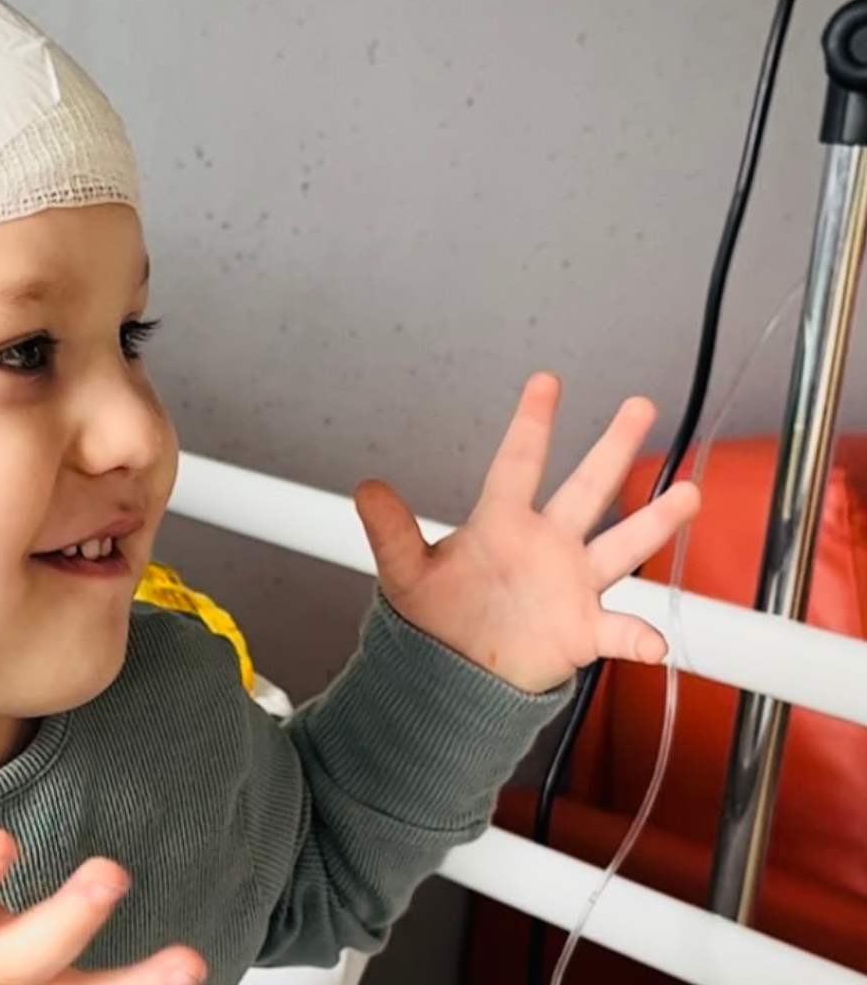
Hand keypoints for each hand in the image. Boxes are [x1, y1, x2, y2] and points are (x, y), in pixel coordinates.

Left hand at [354, 372, 700, 693]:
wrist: (454, 674)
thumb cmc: (435, 617)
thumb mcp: (404, 574)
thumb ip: (390, 532)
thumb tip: (366, 488)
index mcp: (501, 523)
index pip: (518, 463)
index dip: (532, 423)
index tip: (547, 380)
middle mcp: (546, 544)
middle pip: (587, 488)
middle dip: (613, 447)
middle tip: (641, 405)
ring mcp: (570, 583)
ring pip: (621, 546)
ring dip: (654, 523)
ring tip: (689, 494)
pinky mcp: (583, 629)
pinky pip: (619, 630)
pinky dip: (638, 635)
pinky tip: (653, 640)